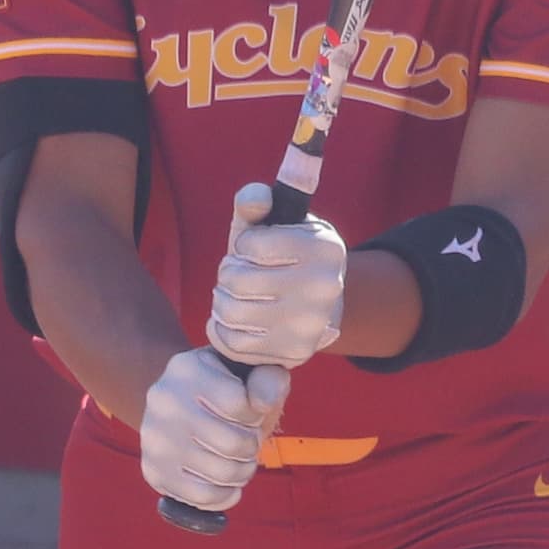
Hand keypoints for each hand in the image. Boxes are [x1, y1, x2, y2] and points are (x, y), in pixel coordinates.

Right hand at [139, 346, 289, 513]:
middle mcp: (163, 402)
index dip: (257, 415)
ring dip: (243, 471)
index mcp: (186, 369)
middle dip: (251, 445)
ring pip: (222, 473)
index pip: (241, 405)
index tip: (251, 411)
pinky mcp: (153, 471)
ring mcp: (154, 439)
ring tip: (239, 459)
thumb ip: (268, 380)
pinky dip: (226, 495)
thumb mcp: (250, 374)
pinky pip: (204, 497)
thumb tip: (262, 403)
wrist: (181, 408)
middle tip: (248, 439)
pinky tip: (227, 482)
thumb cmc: (224, 391)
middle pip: (233, 443)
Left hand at [205, 183, 346, 367]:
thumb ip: (256, 203)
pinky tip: (234, 320)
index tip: (255, 249)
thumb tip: (256, 195)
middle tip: (239, 274)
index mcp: (325, 247)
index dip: (244, 245)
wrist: (314, 306)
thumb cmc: (282, 258)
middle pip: (237, 279)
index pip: (251, 245)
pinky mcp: (295, 353)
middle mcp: (326, 286)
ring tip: (234, 295)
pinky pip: (231, 342)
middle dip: (228, 272)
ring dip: (221, 300)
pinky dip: (221, 328)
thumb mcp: (271, 225)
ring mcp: (312, 324)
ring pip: (230, 311)